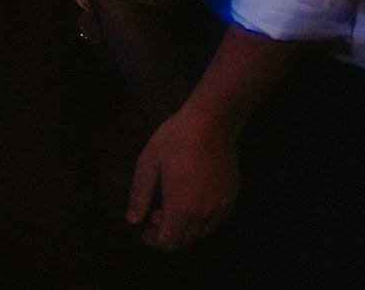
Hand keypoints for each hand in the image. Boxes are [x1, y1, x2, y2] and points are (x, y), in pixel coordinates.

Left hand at [126, 107, 239, 250]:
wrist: (212, 121)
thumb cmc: (177, 138)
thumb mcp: (148, 162)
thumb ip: (139, 194)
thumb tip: (132, 220)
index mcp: (180, 207)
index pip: (168, 243)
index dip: (154, 241)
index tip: (145, 230)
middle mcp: (204, 213)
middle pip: (186, 241)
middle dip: (168, 233)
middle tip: (157, 212)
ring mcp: (221, 205)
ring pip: (202, 232)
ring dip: (186, 227)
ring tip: (175, 203)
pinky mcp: (231, 196)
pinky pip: (217, 219)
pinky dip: (203, 218)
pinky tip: (194, 198)